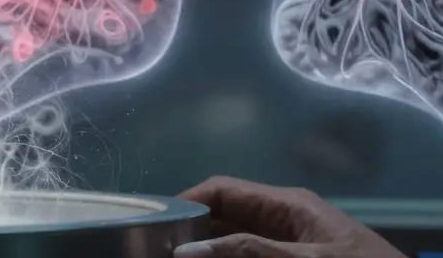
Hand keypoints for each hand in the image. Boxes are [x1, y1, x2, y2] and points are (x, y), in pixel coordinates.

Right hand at [174, 176, 406, 256]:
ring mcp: (289, 245)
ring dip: (209, 251)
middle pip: (224, 219)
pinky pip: (252, 255)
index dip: (186, 203)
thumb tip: (189, 248)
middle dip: (191, 235)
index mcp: (288, 204)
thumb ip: (250, 254)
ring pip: (235, 243)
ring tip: (175, 257)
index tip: (153, 225)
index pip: (223, 191)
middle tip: (155, 251)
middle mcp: (283, 219)